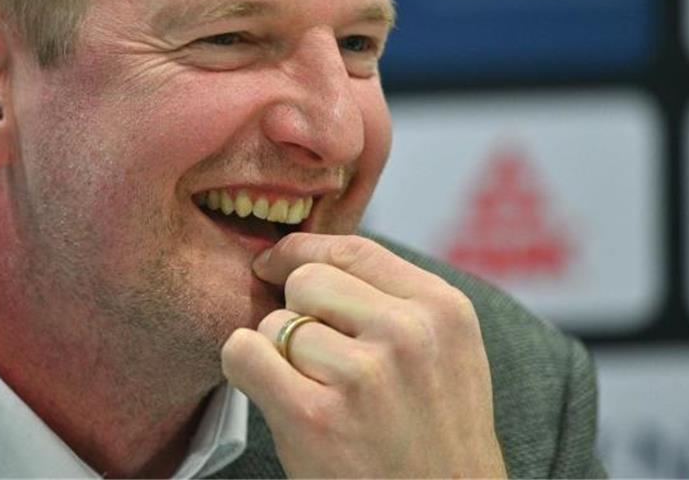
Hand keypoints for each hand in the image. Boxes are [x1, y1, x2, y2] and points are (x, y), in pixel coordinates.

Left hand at [221, 233, 505, 478]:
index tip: (275, 264)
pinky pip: (245, 353)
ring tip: (316, 394)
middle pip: (306, 281)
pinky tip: (272, 394)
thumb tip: (302, 256)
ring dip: (279, 356)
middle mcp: (408, 334)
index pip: (352, 249)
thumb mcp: (442, 355)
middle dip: (297, 313)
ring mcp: (363, 375)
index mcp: (443, 310)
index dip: (302, 251)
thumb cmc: (432, 440)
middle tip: (316, 360)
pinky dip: (245, 369)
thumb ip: (392, 302)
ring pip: (276, 323)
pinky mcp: (315, 417)